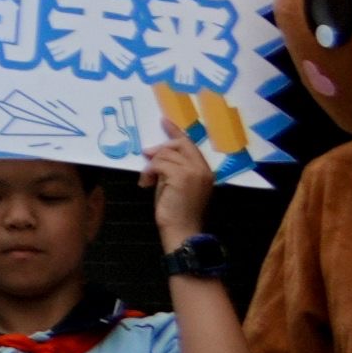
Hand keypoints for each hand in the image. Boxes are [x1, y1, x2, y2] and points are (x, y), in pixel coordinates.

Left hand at [142, 113, 214, 254]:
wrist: (183, 230)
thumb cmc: (178, 212)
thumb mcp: (176, 185)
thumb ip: (172, 169)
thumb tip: (154, 154)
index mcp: (205, 170)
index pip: (190, 145)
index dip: (176, 132)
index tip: (164, 121)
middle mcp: (202, 168)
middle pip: (179, 145)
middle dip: (160, 148)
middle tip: (146, 154)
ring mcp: (193, 171)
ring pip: (165, 154)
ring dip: (151, 166)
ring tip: (147, 180)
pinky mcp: (181, 176)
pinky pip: (159, 164)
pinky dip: (148, 172)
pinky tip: (146, 184)